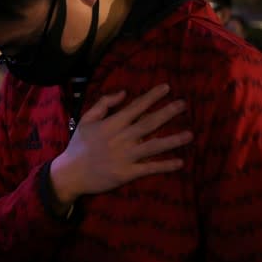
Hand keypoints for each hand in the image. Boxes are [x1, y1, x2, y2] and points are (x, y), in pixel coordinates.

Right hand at [50, 84, 191, 208]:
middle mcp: (121, 138)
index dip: (152, 97)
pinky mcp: (127, 173)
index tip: (167, 88)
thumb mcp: (86, 119)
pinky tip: (180, 162)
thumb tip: (124, 93)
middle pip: (148, 123)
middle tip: (184, 104)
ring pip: (153, 146)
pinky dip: (165, 165)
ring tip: (190, 135)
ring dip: (172, 140)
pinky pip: (149, 168)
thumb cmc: (79, 145)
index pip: (135, 107)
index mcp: (111, 124)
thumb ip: (103, 104)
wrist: (71, 173)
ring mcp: (125, 157)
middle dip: (167, 112)